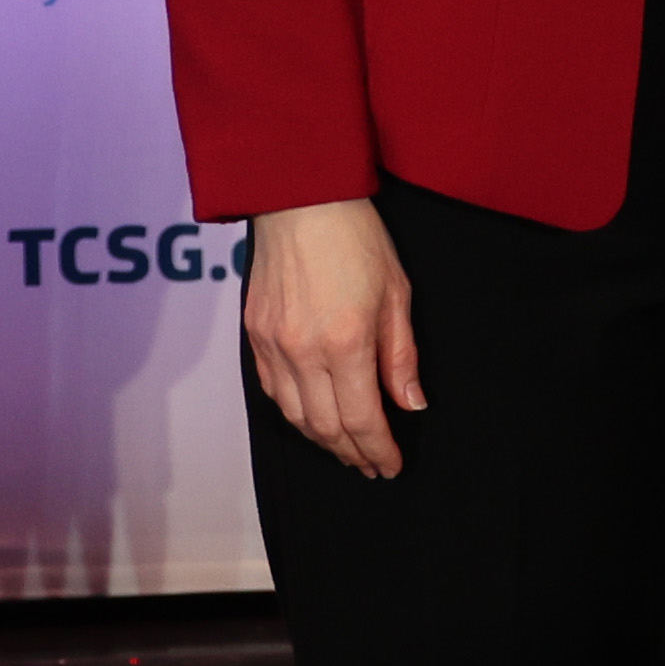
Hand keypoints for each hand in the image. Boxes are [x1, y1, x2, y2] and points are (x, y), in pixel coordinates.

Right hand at [246, 199, 422, 475]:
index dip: (378, 449)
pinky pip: (272, 390)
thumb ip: (401, 356)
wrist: (300, 200)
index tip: (391, 465)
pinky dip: (295, 412)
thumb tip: (410, 404)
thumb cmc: (357, 239)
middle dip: (352, 453)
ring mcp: (273, 344)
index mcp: (346, 343)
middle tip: (372, 465)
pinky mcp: (254, 334)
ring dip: (322, 440)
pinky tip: (313, 418)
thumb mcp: (397, 295)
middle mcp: (303, 351)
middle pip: (326, 426)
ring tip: (346, 449)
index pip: (362, 419)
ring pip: (295, 415)